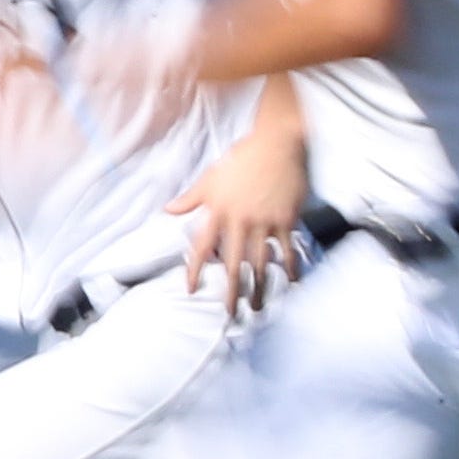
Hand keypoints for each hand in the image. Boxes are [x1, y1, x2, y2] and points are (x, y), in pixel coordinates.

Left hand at [170, 124, 309, 308]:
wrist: (277, 144)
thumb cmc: (241, 158)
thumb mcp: (210, 178)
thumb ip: (190, 198)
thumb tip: (167, 211)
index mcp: (218, 212)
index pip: (202, 247)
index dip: (195, 270)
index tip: (191, 290)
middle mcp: (240, 221)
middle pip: (233, 263)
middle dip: (231, 291)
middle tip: (230, 314)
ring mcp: (265, 221)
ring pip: (260, 261)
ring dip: (260, 287)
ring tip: (258, 307)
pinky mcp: (287, 219)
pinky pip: (288, 248)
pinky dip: (289, 267)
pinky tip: (290, 283)